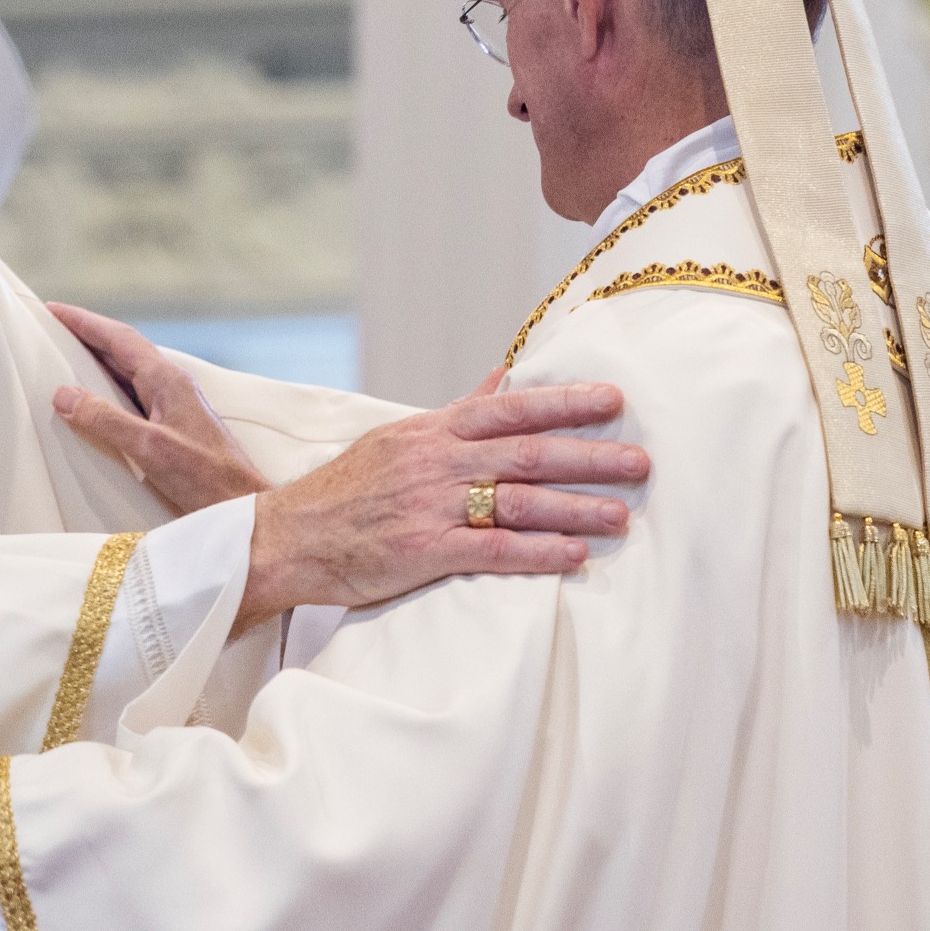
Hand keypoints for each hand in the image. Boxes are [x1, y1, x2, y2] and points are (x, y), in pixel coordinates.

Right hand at [48, 302, 270, 512]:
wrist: (239, 505)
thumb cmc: (204, 477)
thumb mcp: (148, 447)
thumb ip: (105, 419)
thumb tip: (64, 394)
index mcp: (167, 380)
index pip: (120, 339)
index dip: (85, 322)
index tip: (55, 310)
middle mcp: (171, 386)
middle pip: (123, 350)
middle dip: (87, 336)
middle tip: (53, 329)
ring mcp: (173, 406)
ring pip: (128, 373)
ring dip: (97, 362)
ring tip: (66, 358)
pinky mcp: (172, 427)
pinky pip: (132, 397)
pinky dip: (107, 390)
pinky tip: (95, 403)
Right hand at [234, 368, 647, 629]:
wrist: (288, 536)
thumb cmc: (348, 489)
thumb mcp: (399, 438)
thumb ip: (457, 410)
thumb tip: (504, 375)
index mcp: (433, 430)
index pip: (509, 407)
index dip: (563, 402)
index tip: (613, 399)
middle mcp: (437, 462)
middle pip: (526, 452)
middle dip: (588, 455)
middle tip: (641, 461)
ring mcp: (430, 506)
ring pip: (518, 500)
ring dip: (575, 506)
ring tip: (622, 513)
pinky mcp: (423, 551)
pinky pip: (492, 549)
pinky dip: (537, 551)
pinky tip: (574, 554)